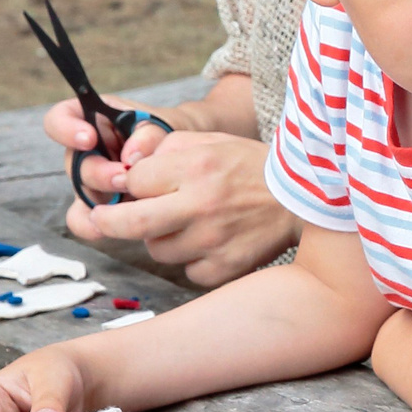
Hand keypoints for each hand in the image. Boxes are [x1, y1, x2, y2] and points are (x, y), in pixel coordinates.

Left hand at [63, 129, 295, 287]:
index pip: (134, 181)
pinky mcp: (224, 269)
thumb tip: (127, 171)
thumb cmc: (254, 167)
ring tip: (186, 224)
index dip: (129, 184)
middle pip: (131, 223)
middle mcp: (202, 205)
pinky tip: (211, 242)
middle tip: (102, 219)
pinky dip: (191, 259)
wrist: (308, 199)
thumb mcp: (212, 142)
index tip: (130, 188)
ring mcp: (213, 241)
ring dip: (160, 238)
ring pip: (157, 249)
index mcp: (197, 167)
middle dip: (109, 221)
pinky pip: (187, 270)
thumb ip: (165, 150)